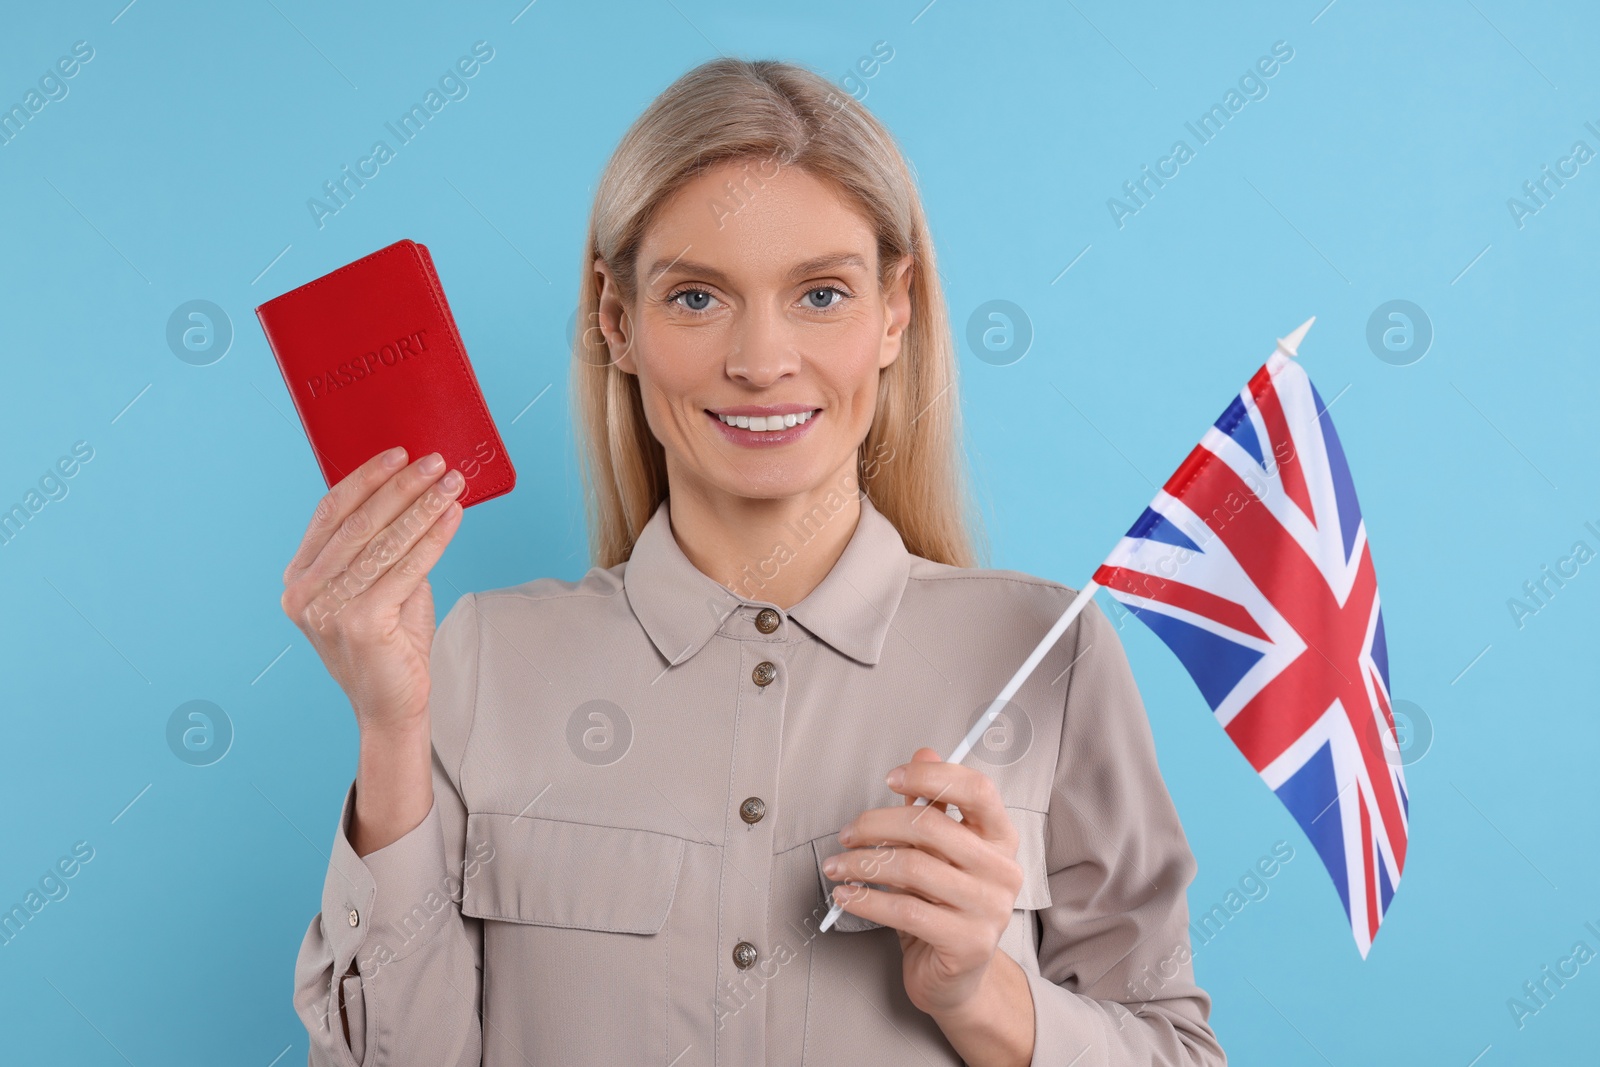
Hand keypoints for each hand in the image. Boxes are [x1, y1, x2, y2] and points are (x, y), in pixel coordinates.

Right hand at [280, 446, 465, 735]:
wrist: (392, 705)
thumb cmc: (389, 643)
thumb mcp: (378, 585)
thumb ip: (383, 545)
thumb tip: (417, 490)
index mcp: (299, 579)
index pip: (330, 512)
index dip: (366, 479)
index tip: (398, 454)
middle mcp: (305, 593)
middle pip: (360, 522)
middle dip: (402, 486)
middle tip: (436, 462)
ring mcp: (329, 610)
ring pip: (385, 541)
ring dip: (423, 506)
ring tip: (452, 484)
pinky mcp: (361, 624)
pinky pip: (407, 568)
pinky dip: (434, 538)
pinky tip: (452, 517)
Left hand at [829, 747, 1024, 1017]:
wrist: (955, 979)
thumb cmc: (942, 907)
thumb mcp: (938, 852)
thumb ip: (935, 804)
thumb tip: (924, 750)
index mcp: (1000, 838)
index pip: (976, 790)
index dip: (931, 775)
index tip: (891, 778)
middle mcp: (1002, 870)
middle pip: (931, 826)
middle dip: (876, 824)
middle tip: (847, 834)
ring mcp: (990, 909)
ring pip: (912, 867)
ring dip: (863, 863)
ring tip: (838, 866)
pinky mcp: (968, 943)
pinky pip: (905, 910)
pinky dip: (866, 899)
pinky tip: (847, 894)